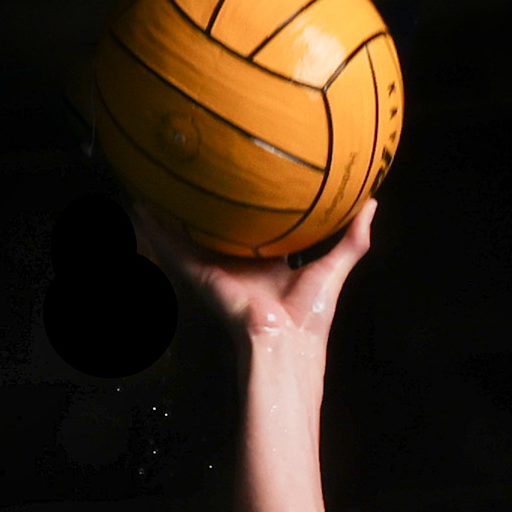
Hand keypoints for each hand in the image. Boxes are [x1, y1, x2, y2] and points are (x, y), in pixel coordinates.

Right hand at [131, 197, 375, 351]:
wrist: (283, 342)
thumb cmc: (308, 315)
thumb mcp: (333, 268)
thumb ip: (352, 239)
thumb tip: (371, 204)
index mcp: (269, 264)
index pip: (259, 230)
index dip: (254, 207)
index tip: (251, 180)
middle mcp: (241, 264)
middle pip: (221, 229)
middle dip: (209, 205)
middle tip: (197, 169)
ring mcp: (218, 269)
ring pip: (191, 234)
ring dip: (173, 210)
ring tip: (157, 178)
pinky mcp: (200, 275)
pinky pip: (174, 248)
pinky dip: (157, 228)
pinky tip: (140, 204)